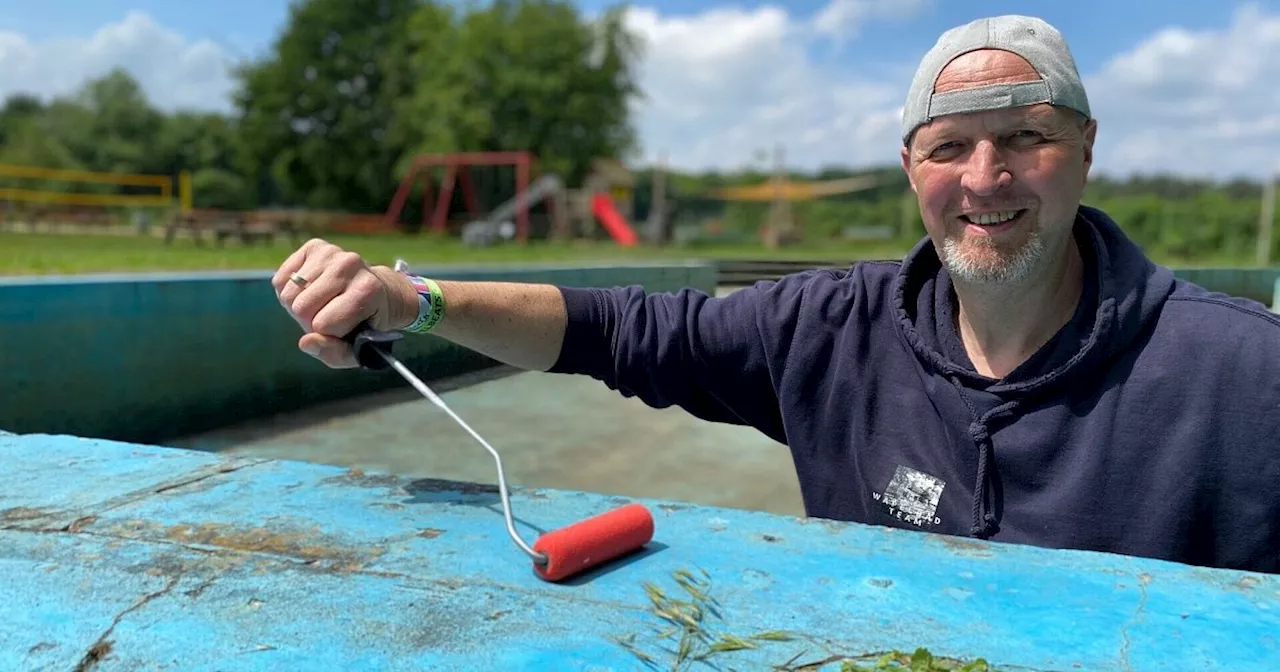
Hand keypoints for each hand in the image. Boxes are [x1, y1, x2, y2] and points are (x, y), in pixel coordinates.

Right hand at [272, 238, 416, 367]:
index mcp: (367, 291)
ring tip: (321, 304)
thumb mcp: (358, 348)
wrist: (380, 293)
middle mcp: (349, 264)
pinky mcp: (314, 246)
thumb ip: (334, 354)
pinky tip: (311, 291)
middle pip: (301, 308)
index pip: (322, 324)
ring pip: (288, 294)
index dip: (327, 334)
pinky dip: (289, 291)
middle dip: (309, 321)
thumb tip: (305, 342)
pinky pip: (280, 279)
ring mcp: (331, 252)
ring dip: (298, 306)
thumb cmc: (366, 324)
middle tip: (329, 316)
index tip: (342, 328)